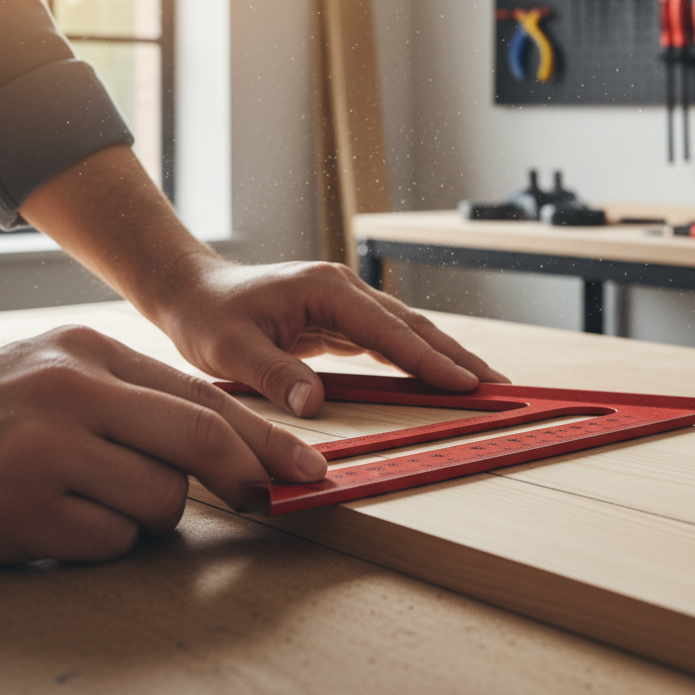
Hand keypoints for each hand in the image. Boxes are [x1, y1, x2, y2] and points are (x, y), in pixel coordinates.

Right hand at [0, 325, 327, 563]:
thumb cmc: (2, 419)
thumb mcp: (66, 383)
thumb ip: (139, 402)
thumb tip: (232, 451)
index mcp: (88, 351)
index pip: (202, 394)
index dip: (263, 434)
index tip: (306, 466)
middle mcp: (70, 391)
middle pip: (199, 438)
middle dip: (244, 473)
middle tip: (267, 496)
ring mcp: (43, 449)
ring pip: (160, 499)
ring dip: (146, 513)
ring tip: (90, 496)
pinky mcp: (23, 509)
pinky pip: (110, 540)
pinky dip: (99, 541)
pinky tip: (56, 520)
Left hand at [154, 257, 509, 418]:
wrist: (194, 291)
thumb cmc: (209, 315)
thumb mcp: (230, 349)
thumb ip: (274, 374)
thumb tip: (315, 405)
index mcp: (327, 290)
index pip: (389, 329)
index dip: (429, 359)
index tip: (466, 382)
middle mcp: (345, 290)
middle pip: (413, 326)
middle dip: (457, 357)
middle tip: (500, 386)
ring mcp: (347, 302)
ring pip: (408, 332)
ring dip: (445, 358)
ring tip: (483, 384)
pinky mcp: (342, 319)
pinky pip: (390, 341)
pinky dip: (418, 359)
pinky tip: (438, 376)